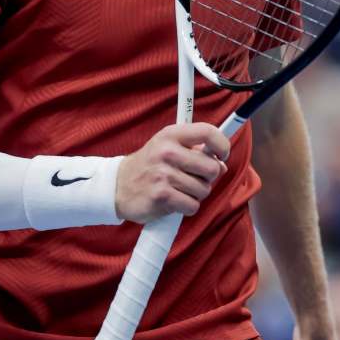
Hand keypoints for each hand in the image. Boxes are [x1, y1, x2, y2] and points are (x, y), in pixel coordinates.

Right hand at [115, 123, 229, 222]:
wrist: (117, 186)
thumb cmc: (149, 165)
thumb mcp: (168, 147)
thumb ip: (195, 151)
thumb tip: (221, 165)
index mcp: (171, 135)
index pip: (207, 132)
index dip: (222, 145)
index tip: (221, 155)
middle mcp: (167, 152)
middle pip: (212, 168)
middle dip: (208, 178)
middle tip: (195, 178)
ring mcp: (164, 175)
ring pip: (204, 190)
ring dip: (196, 194)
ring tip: (180, 189)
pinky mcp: (162, 196)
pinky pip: (192, 205)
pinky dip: (187, 207)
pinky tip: (175, 201)